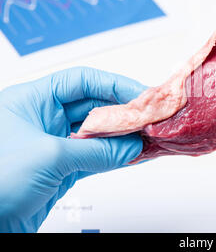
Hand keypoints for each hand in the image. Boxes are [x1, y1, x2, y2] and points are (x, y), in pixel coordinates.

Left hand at [0, 67, 146, 232]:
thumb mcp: (50, 156)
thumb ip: (96, 151)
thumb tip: (130, 146)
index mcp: (31, 101)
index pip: (80, 81)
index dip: (113, 85)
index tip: (139, 94)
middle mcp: (43, 120)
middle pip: (93, 107)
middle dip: (123, 113)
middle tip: (149, 118)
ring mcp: (54, 145)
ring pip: (98, 135)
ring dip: (124, 137)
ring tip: (148, 137)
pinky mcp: (61, 169)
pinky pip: (96, 158)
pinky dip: (116, 158)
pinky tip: (134, 155)